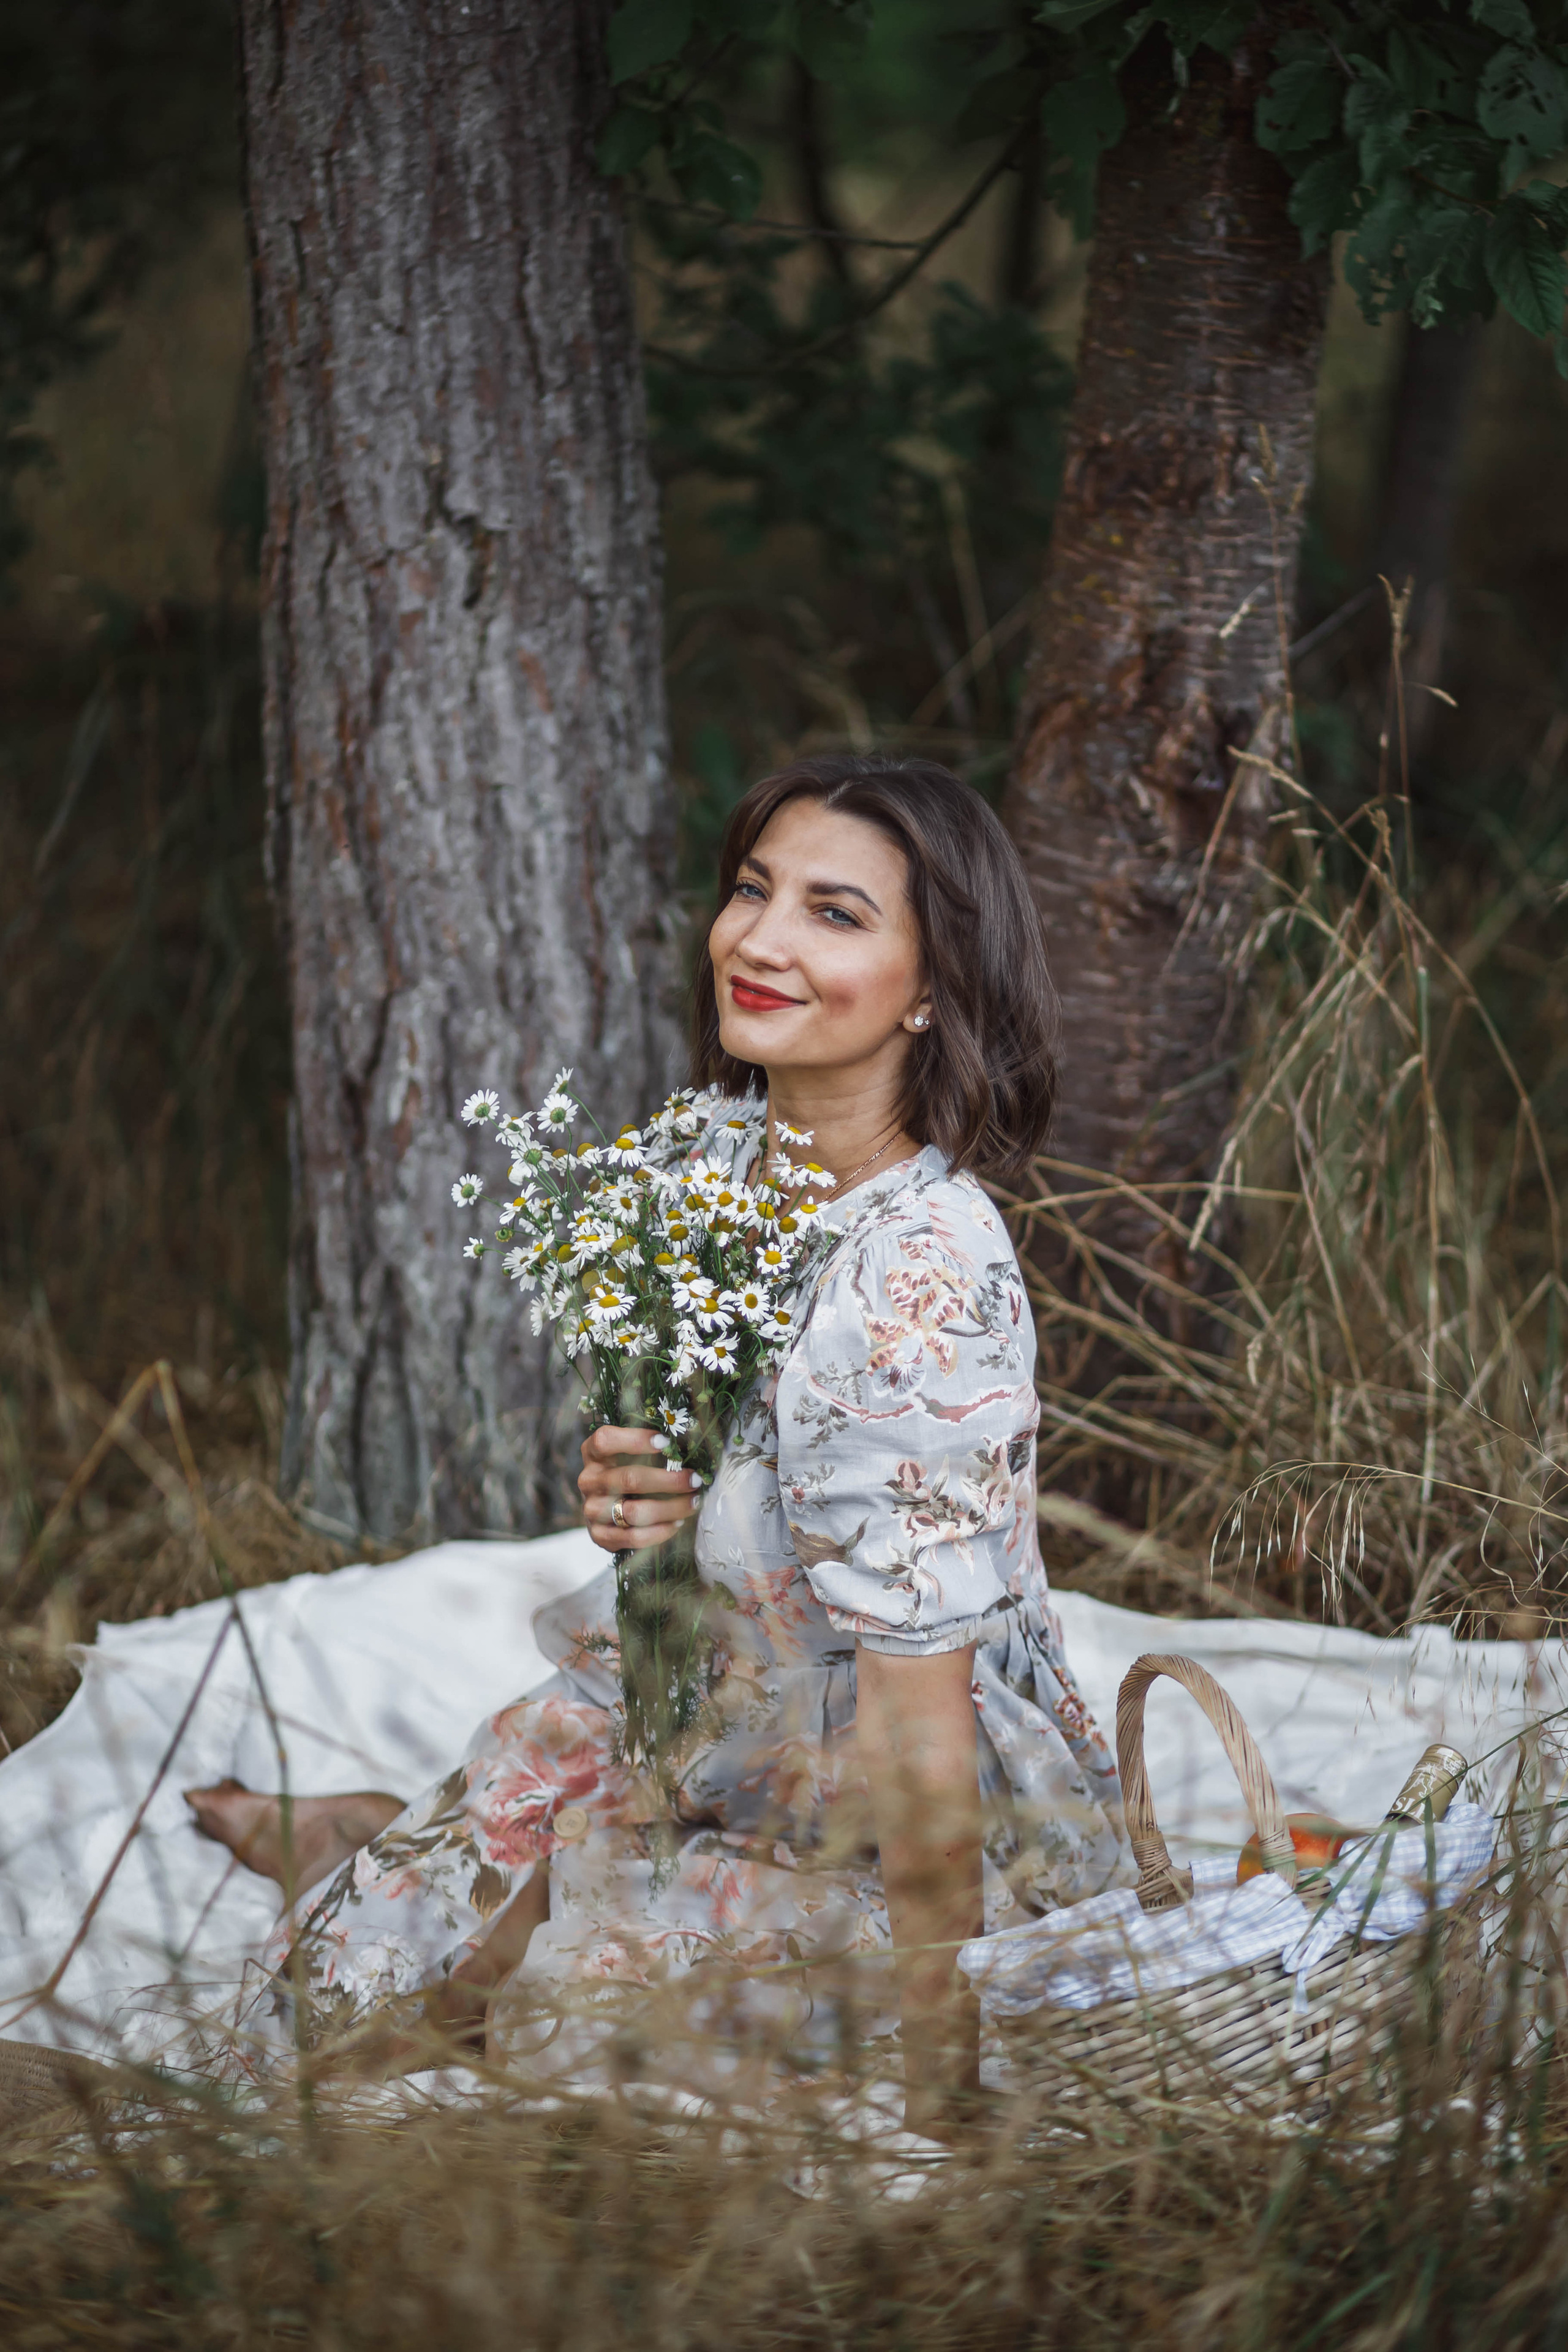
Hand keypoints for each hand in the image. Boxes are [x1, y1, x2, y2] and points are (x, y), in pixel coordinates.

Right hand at [578, 1425, 703, 1551]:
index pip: (605, 1440)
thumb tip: (687, 1440)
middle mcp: (588, 1481)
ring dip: (670, 1508)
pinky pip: (633, 1537)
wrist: (605, 1507)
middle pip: (629, 1479)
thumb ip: (650, 1445)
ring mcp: (591, 1510)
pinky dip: (660, 1532)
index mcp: (592, 1454)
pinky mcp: (599, 1536)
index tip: (667, 1442)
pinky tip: (677, 1522)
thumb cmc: (626, 1470)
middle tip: (694, 1480)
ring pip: (634, 1511)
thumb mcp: (629, 1452)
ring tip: (693, 1503)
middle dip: (668, 1480)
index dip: (635, 1440)